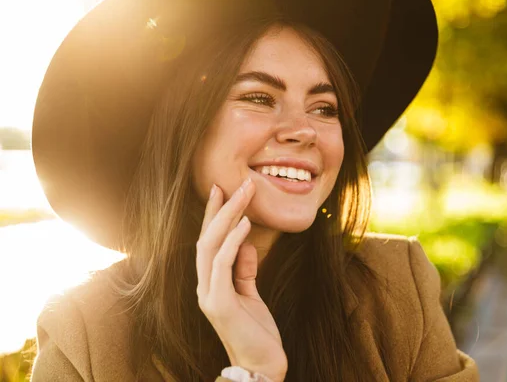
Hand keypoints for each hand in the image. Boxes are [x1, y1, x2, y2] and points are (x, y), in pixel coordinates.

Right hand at [196, 178, 286, 381]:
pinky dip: (233, 241)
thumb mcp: (251, 295)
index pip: (209, 242)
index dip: (213, 215)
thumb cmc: (256, 332)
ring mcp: (208, 295)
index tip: (223, 190)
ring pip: (211, 246)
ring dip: (228, 217)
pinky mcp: (219, 303)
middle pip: (207, 238)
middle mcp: (203, 286)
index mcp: (210, 283)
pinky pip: (222, 264)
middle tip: (237, 183)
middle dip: (221, 208)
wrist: (262, 366)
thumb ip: (244, 271)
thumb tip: (247, 245)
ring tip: (244, 194)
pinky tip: (245, 223)